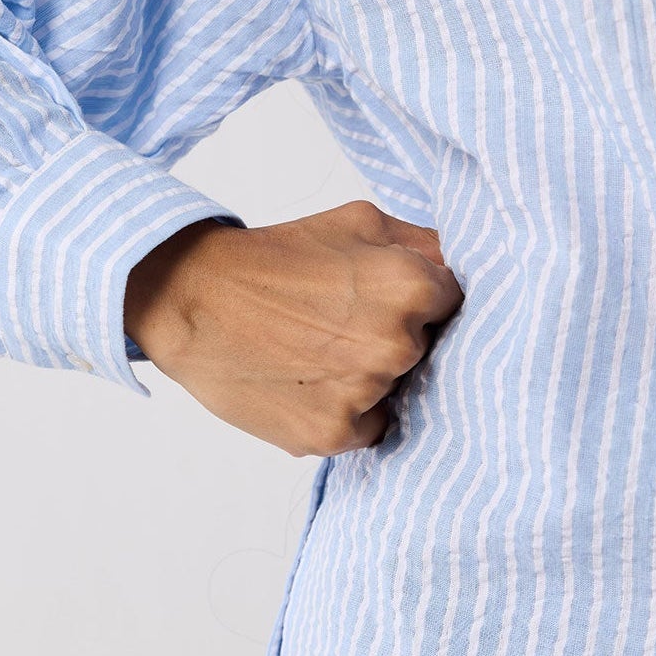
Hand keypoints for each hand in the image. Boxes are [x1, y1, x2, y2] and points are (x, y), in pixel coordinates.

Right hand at [123, 200, 463, 455]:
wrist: (191, 298)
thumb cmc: (274, 258)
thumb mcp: (357, 222)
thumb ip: (424, 245)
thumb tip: (465, 270)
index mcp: (411, 286)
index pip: (455, 305)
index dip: (422, 301)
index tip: (385, 299)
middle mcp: (396, 343)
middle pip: (427, 351)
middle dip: (396, 338)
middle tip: (342, 324)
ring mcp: (365, 392)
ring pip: (397, 391)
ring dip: (370, 377)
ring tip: (318, 351)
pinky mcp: (333, 433)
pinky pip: (368, 427)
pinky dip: (346, 411)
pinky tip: (308, 382)